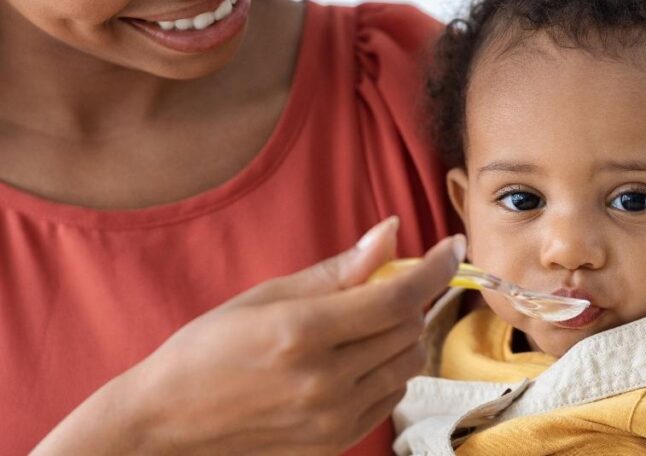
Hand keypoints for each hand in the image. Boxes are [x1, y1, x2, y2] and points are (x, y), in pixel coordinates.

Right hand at [34, 217, 463, 455]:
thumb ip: (338, 270)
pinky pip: (392, 394)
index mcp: (302, 334)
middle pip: (409, 327)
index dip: (435, 267)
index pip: (397, 296)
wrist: (169, 423)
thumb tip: (392, 233)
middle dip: (410, 297)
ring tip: (365, 323)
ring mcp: (333, 418)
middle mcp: (324, 381)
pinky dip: (388, 369)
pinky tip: (354, 360)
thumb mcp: (267, 296)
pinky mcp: (337, 442)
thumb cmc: (208, 349)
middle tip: (386, 283)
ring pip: (409, 362)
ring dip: (402, 334)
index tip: (453, 248)